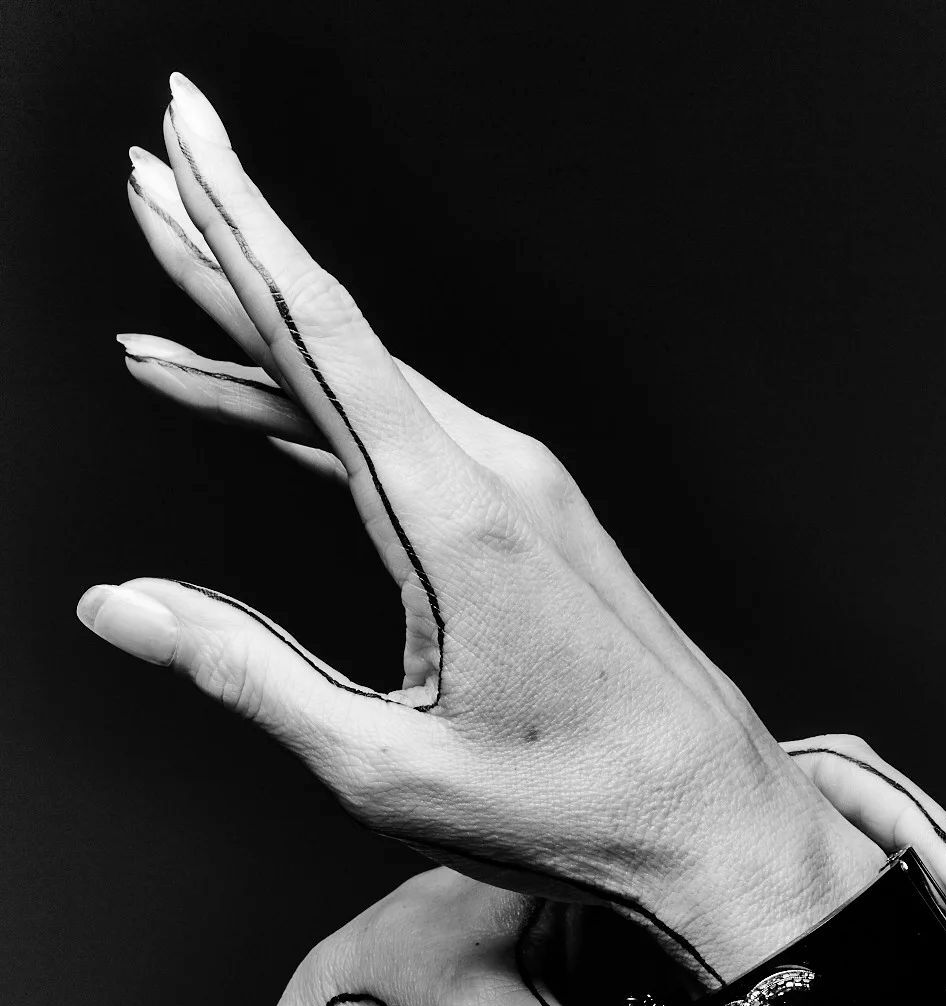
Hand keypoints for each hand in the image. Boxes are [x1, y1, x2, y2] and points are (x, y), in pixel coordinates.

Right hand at [82, 73, 878, 981]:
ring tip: (168, 314)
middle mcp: (499, 476)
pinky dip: (330, 419)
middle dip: (229, 251)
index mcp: (457, 520)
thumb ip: (244, 673)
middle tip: (147, 171)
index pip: (319, 336)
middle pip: (336, 337)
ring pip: (371, 390)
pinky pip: (414, 442)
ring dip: (266, 348)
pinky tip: (275, 414)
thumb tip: (118, 605)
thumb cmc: (569, 810)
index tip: (180, 133)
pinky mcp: (539, 525)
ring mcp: (528, 494)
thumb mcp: (384, 766)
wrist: (714, 820)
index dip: (234, 227)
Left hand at [275, 742, 945, 1005]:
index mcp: (602, 816)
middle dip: (906, 861)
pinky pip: (771, 906)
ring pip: (803, 852)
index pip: (755, 801)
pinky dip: (844, 934)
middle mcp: (641, 821)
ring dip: (891, 897)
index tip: (939, 902)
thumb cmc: (412, 1004)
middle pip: (805, 807)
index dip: (859, 845)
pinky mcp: (666, 905)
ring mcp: (658, 858)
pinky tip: (911, 983)